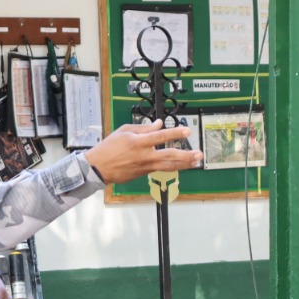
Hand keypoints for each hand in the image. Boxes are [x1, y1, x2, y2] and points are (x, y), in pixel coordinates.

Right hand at [82, 120, 203, 182]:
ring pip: (169, 166)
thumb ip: (144, 128)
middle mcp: (144, 155)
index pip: (160, 136)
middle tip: (199, 154)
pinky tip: (183, 165)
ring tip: (197, 161)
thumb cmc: (109, 147)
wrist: (99, 167)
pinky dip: (174, 167)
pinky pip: (162, 169)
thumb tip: (159, 124)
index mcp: (138, 142)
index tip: (187, 131)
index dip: (175, 134)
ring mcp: (145, 166)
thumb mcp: (124, 131)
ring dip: (185, 164)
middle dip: (186, 155)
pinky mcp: (144, 173)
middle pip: (169, 155)